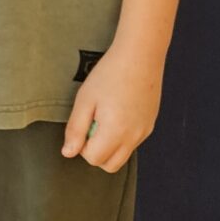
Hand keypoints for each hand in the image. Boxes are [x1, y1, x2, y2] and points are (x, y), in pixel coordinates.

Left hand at [61, 43, 163, 171]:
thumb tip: (68, 153)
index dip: (82, 146)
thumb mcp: (84, 100)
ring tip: (106, 115)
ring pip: (123, 155)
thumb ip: (75, 130)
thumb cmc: (110, 73)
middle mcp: (134, 137)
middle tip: (92, 125)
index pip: (94, 159)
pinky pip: (133, 142)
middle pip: (110, 165)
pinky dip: (122, 136)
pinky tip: (118, 111)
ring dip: (110, 145)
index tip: (83, 124)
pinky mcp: (150, 124)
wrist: (140, 55)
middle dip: (97, 152)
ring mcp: (145, 131)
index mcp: (116, 132)